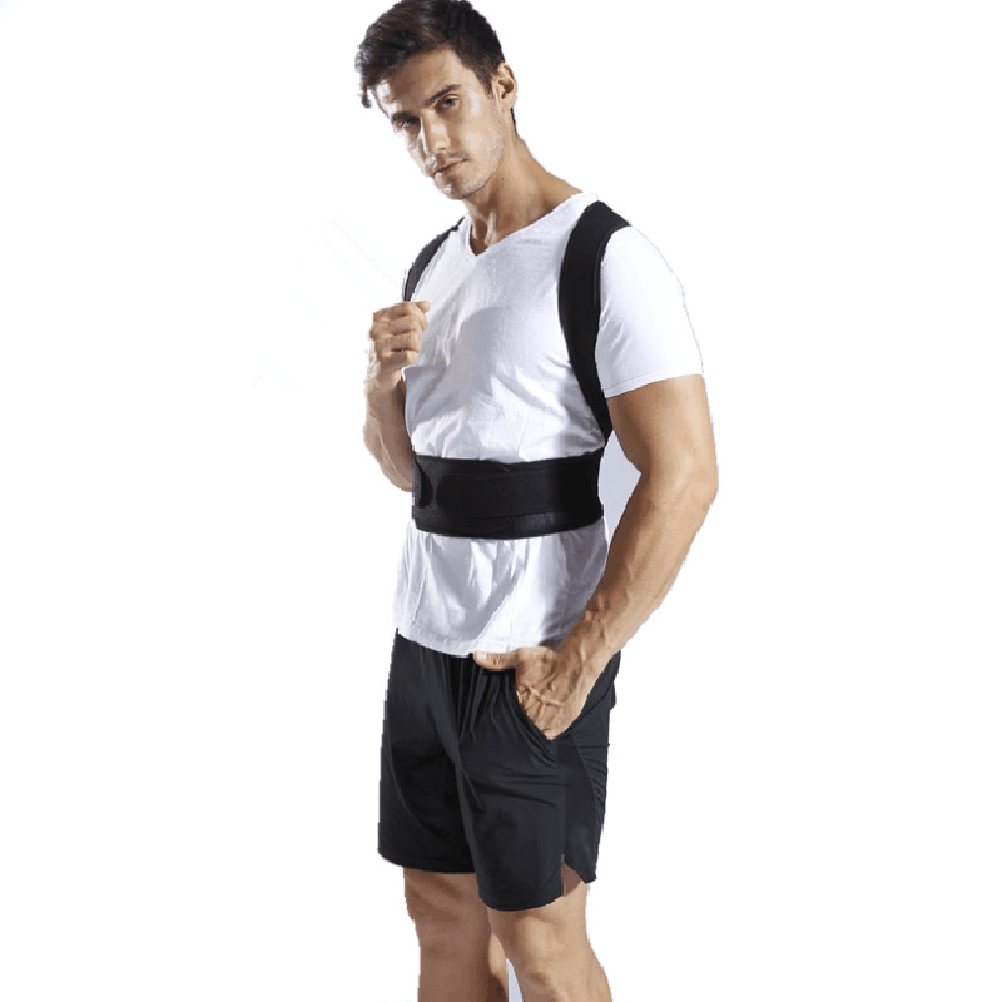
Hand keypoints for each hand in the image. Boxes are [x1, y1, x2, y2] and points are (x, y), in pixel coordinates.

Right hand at [366, 300, 430, 395]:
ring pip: (413, 338)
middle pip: (413, 322)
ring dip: (417, 346)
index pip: (407, 307)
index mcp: (380, 317)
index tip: (421, 325)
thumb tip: (426, 305)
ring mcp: (379, 345)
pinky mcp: (384, 362)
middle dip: (420, 332)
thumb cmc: (391, 347)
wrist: (377, 373)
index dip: (420, 316)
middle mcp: (377, 329)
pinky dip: (413, 358)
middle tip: (415, 341)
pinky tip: (406, 359)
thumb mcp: (399, 327)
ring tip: (409, 350)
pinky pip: (410, 356)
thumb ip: (412, 313)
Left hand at [472, 645, 592, 739]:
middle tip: (527, 710)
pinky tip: (548, 719)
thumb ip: (497, 660)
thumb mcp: (520, 657)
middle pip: (522, 724)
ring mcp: (549, 722)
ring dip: (534, 725)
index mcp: (520, 701)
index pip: (508, 715)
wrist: (576, 663)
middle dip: (522, 719)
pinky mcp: (563, 724)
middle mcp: (533, 715)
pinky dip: (548, 728)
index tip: (512, 709)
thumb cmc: (549, 660)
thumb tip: (476, 656)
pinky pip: (551, 734)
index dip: (508, 713)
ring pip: (536, 731)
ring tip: (536, 716)